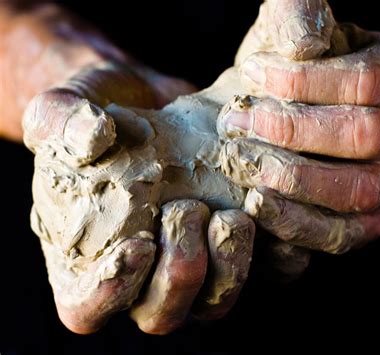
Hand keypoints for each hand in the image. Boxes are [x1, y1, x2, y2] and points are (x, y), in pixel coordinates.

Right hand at [23, 63, 255, 333]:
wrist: (148, 102)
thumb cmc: (97, 116)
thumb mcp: (62, 110)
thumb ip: (61, 122)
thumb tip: (92, 136)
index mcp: (89, 256)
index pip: (87, 307)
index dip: (110, 290)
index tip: (136, 244)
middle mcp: (143, 271)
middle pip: (162, 314)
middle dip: (181, 271)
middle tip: (187, 211)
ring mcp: (194, 261)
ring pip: (215, 301)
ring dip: (230, 268)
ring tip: (231, 215)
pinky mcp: (234, 244)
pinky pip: (266, 273)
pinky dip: (276, 254)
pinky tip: (266, 212)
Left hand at [218, 0, 379, 253]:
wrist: (295, 110)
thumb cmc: (294, 68)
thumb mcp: (293, 32)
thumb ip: (299, 18)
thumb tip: (305, 44)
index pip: (365, 81)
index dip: (303, 80)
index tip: (250, 74)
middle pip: (364, 136)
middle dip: (292, 131)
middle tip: (237, 122)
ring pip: (357, 191)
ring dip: (293, 179)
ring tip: (242, 162)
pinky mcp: (368, 221)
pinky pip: (344, 234)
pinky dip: (298, 223)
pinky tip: (258, 204)